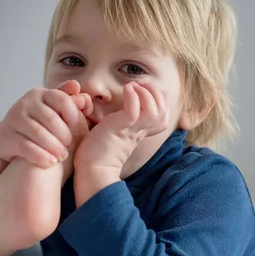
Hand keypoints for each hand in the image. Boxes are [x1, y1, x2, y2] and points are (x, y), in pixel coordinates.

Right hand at [0, 81, 92, 167]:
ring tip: (62, 156)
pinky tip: (50, 162)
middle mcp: (25, 103)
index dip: (74, 117)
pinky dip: (41, 156)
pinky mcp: (5, 136)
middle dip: (65, 136)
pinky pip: (26, 147)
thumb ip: (70, 102)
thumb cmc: (42, 125)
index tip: (78, 130)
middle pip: (52, 119)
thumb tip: (79, 90)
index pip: (63, 100)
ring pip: (39, 134)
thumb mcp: (56, 112)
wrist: (12, 139)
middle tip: (70, 147)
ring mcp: (13, 119)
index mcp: (41, 94)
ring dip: (54, 148)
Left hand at [73, 82, 168, 206]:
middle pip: (163, 111)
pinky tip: (127, 89)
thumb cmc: (97, 151)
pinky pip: (134, 111)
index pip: (163, 115)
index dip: (159, 100)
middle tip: (139, 85)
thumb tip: (117, 111)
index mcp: (140, 131)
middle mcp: (140, 130)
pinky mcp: (120, 129)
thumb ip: (121, 123)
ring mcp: (131, 130)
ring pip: (154, 111)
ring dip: (146, 93)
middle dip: (155, 92)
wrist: (91, 171)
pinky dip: (133, 96)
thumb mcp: (115, 133)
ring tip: (133, 86)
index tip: (142, 89)